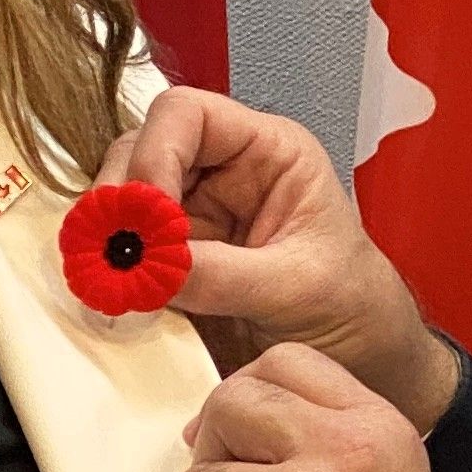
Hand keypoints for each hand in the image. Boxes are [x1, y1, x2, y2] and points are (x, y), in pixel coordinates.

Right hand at [105, 92, 459, 424]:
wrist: (362, 356)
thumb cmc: (352, 305)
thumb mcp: (299, 288)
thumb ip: (225, 275)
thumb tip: (150, 268)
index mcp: (267, 150)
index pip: (188, 115)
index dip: (155, 154)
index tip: (146, 217)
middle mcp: (223, 169)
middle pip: (141, 151)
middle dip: (120, 200)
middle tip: (111, 256)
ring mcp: (195, 211)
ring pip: (124, 200)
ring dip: (109, 238)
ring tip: (111, 284)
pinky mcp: (176, 256)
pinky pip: (127, 250)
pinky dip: (114, 272)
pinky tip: (118, 300)